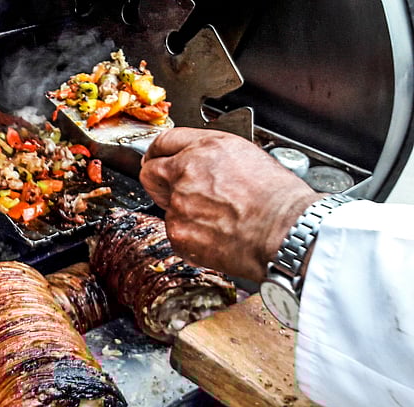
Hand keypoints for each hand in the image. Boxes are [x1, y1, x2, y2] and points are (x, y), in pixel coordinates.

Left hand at [139, 128, 321, 281]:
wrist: (286, 232)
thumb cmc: (278, 199)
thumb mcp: (248, 156)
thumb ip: (212, 156)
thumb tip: (197, 164)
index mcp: (206, 148)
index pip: (164, 142)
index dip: (157, 151)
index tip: (155, 158)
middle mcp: (186, 172)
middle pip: (150, 172)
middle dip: (158, 180)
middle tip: (174, 190)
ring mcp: (178, 203)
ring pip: (165, 206)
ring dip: (182, 210)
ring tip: (215, 217)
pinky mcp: (177, 231)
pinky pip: (176, 231)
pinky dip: (190, 234)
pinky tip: (216, 234)